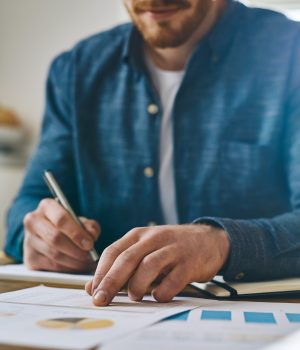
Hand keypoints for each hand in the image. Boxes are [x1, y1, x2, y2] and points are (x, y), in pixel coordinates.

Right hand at [23, 198, 100, 272]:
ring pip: (54, 254)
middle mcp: (33, 221)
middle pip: (55, 238)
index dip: (76, 233)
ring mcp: (28, 240)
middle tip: (89, 256)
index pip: (61, 219)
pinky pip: (51, 266)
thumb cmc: (70, 226)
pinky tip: (77, 267)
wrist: (52, 236)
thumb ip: (89, 226)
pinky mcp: (29, 258)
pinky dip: (67, 268)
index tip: (89, 244)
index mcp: (47, 206)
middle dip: (76, 249)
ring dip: (74, 261)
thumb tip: (91, 235)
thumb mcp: (81, 222)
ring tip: (87, 262)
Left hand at [86, 224, 229, 304]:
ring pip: (148, 265)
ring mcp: (172, 249)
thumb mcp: (145, 249)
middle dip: (111, 281)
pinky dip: (163, 292)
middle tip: (101, 300)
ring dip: (137, 284)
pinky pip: (173, 280)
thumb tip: (93, 287)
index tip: (92, 291)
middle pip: (127, 259)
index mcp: (139, 235)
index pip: (113, 251)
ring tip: (133, 296)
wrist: (208, 239)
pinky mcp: (189, 262)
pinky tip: (158, 297)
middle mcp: (153, 239)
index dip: (100, 272)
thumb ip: (122, 265)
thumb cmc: (170, 247)